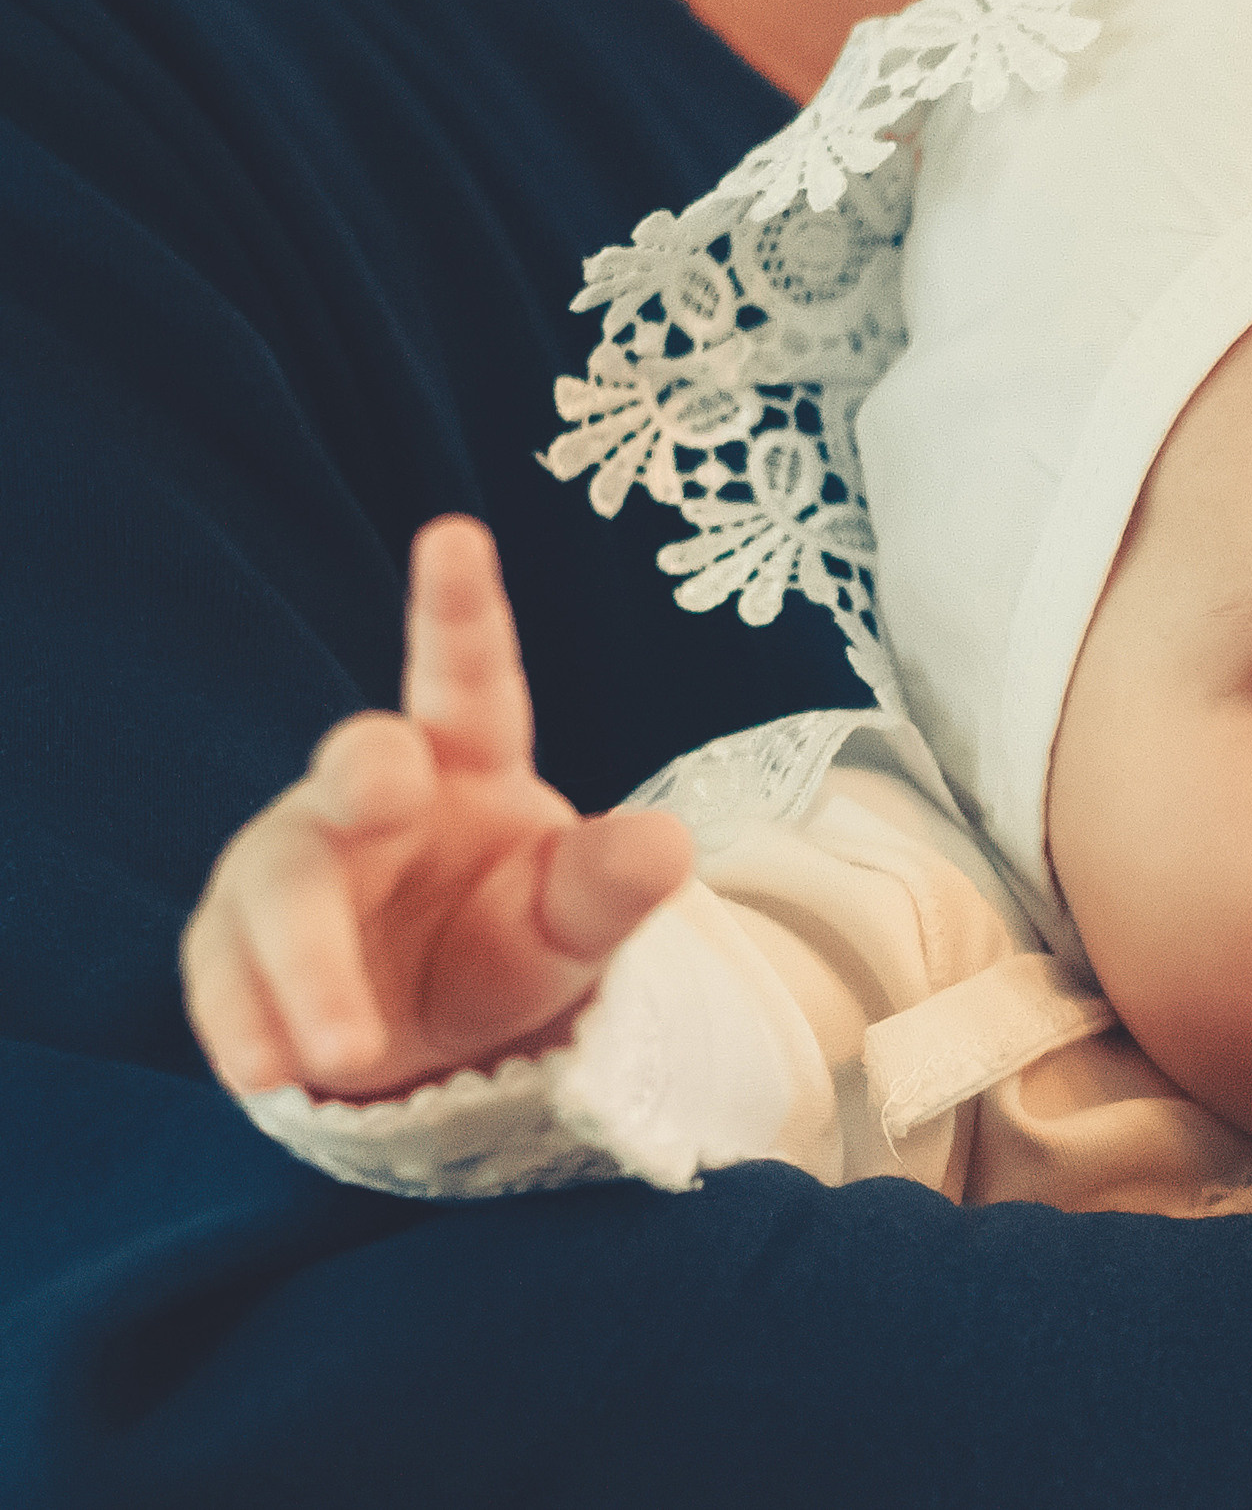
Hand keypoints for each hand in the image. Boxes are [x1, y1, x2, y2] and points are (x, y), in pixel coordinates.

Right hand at [183, 515, 693, 1100]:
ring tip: (344, 1048)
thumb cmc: (511, 940)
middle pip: (355, 772)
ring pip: (279, 890)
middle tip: (382, 788)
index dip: (460, 608)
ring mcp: (291, 867)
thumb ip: (612, 885)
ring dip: (303, 965)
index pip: (467, 678)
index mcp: (466, 762)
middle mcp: (368, 798)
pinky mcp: (233, 947)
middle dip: (362, 775)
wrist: (436, 1039)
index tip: (456, 533)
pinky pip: (226, 979)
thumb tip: (672, 844)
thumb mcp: (575, 923)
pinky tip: (268, 1070)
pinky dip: (246, 1023)